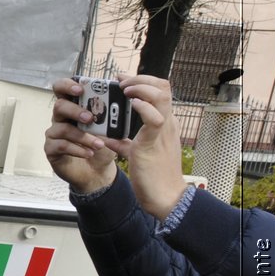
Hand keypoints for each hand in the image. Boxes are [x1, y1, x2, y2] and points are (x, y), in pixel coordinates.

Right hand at [44, 77, 116, 195]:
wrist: (98, 170)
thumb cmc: (102, 144)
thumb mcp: (111, 127)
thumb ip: (112, 111)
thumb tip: (122, 94)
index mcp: (74, 106)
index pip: (61, 88)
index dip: (67, 85)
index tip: (80, 89)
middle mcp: (61, 118)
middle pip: (59, 106)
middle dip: (75, 110)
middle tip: (90, 118)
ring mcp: (54, 134)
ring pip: (62, 128)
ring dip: (82, 136)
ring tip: (99, 144)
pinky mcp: (51, 149)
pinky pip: (61, 145)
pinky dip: (77, 149)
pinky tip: (89, 153)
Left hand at [109, 75, 185, 221]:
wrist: (165, 197)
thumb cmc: (153, 176)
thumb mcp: (137, 153)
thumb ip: (124, 143)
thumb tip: (107, 138)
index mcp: (164, 123)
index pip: (160, 92)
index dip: (143, 81)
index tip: (123, 79)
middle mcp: (167, 123)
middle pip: (163, 87)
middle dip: (141, 78)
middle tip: (121, 80)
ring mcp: (163, 131)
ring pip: (161, 96)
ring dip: (141, 87)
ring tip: (125, 88)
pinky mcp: (154, 143)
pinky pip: (154, 119)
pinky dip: (143, 107)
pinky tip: (131, 103)